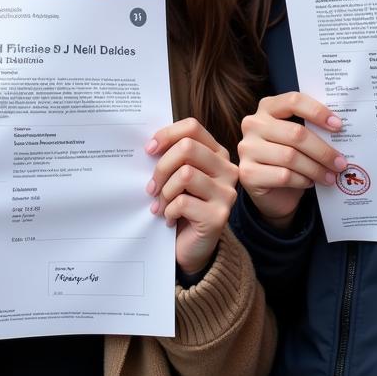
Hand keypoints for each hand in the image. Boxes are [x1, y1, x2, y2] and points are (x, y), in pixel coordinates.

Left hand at [146, 119, 238, 275]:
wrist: (191, 247)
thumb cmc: (182, 206)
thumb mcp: (178, 176)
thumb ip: (173, 157)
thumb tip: (150, 144)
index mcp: (217, 153)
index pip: (192, 128)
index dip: (167, 135)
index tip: (149, 150)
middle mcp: (227, 169)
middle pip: (187, 148)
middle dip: (161, 167)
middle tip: (151, 187)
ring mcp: (226, 193)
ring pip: (185, 174)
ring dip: (164, 192)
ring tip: (161, 205)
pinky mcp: (219, 216)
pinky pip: (183, 202)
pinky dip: (168, 211)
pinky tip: (169, 219)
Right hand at [236, 92, 346, 229]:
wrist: (271, 191)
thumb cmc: (289, 158)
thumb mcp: (298, 138)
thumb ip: (311, 128)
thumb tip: (340, 130)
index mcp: (267, 107)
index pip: (294, 101)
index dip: (318, 112)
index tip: (338, 126)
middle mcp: (253, 124)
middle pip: (296, 133)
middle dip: (323, 150)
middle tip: (341, 163)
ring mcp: (247, 148)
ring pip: (290, 157)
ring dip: (316, 169)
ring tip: (331, 176)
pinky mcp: (247, 173)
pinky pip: (283, 176)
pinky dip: (302, 180)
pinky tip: (310, 183)